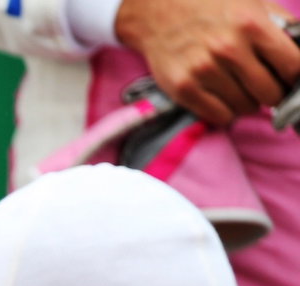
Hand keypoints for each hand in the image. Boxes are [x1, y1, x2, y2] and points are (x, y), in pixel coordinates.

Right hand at [116, 0, 299, 124]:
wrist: (157, 9)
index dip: (295, 76)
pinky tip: (221, 96)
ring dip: (247, 102)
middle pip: (271, 93)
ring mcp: (204, 71)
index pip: (293, 66)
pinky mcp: (183, 88)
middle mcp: (229, 50)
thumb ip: (279, 25)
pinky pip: (219, 116)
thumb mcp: (252, 3)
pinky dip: (225, 111)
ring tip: (239, 88)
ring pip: (246, 107)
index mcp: (252, 25)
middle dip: (272, 92)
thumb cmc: (209, 4)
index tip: (290, 78)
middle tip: (263, 85)